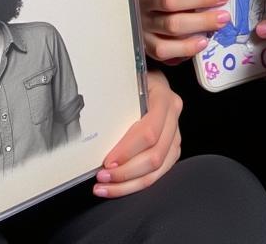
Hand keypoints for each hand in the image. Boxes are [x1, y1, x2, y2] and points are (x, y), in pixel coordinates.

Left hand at [93, 70, 181, 197]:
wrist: (151, 77)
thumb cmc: (135, 77)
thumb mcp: (128, 77)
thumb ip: (118, 94)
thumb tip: (90, 116)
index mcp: (164, 98)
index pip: (149, 131)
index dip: (127, 150)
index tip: (107, 161)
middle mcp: (174, 116)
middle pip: (155, 155)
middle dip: (126, 172)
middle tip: (102, 176)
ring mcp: (175, 134)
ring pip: (158, 169)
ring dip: (129, 184)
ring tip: (105, 186)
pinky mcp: (172, 148)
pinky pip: (159, 174)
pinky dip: (136, 184)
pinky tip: (118, 187)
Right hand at [136, 0, 232, 62]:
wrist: (132, 11)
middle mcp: (139, 1)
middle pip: (168, 0)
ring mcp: (142, 24)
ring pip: (171, 25)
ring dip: (201, 22)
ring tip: (222, 18)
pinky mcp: (147, 45)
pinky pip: (165, 50)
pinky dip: (186, 47)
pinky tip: (203, 40)